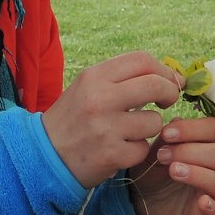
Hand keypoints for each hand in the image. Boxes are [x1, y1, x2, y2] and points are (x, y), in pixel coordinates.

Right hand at [42, 50, 182, 187]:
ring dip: (150, 127)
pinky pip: (144, 148)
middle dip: (170, 93)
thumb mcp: (88, 88)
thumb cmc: (73, 118)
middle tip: (167, 101)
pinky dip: (137, 150)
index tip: (169, 81)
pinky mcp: (112, 154)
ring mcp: (106, 128)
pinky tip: (122, 149)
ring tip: (132, 131)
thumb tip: (169, 76)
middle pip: (155, 85)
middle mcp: (99, 98)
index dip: (163, 70)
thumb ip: (122, 79)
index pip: (142, 60)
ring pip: (154, 121)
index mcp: (94, 77)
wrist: (44, 154)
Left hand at [127, 116, 214, 214]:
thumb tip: (177, 120)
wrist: (140, 205)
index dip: (193, 129)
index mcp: (205, 147)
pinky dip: (213, 208)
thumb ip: (166, 139)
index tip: (166, 134)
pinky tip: (201, 201)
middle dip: (191, 151)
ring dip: (198, 174)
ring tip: (173, 171)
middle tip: (163, 156)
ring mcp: (213, 195)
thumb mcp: (153, 153)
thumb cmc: (152, 173)